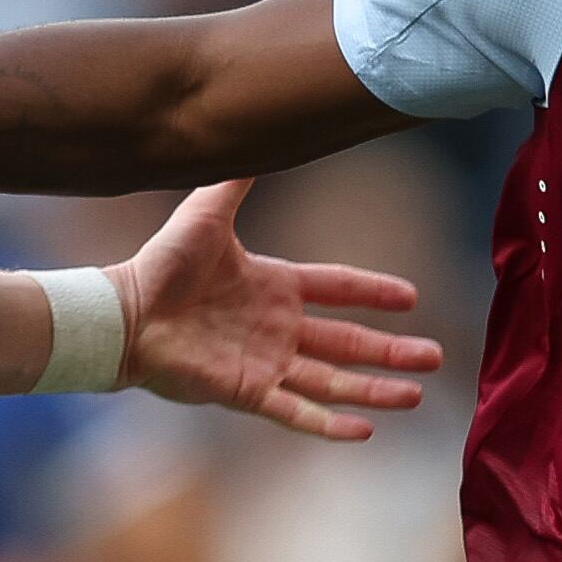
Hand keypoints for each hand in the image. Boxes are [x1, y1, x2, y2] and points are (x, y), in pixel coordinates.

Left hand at [113, 180, 439, 440]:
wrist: (127, 313)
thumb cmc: (163, 263)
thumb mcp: (208, 212)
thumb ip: (236, 179)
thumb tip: (255, 130)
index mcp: (275, 287)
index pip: (338, 290)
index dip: (373, 293)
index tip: (411, 297)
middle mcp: (277, 329)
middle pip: (348, 342)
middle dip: (391, 351)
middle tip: (435, 357)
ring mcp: (264, 363)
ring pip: (332, 381)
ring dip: (373, 389)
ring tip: (414, 394)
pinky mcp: (247, 392)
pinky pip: (296, 412)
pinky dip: (329, 424)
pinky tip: (364, 431)